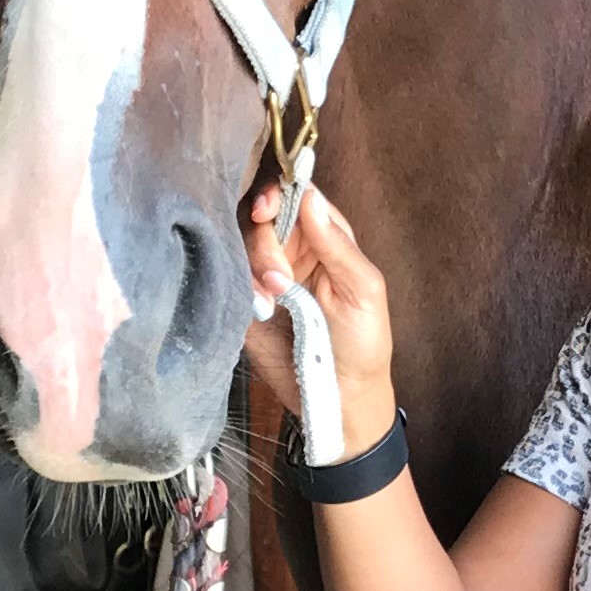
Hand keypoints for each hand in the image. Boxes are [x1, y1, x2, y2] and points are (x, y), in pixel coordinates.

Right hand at [241, 183, 398, 462]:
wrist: (339, 398)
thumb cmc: (363, 342)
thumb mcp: (363, 291)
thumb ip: (337, 246)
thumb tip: (311, 197)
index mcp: (325, 237)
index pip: (297, 196)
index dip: (279, 193)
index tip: (268, 208)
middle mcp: (292, 250)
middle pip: (260, 217)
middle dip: (265, 241)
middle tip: (280, 278)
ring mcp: (264, 276)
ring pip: (239, 245)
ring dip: (253, 267)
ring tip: (274, 300)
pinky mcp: (244, 303)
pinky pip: (227, 279)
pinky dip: (240, 290)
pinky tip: (261, 310)